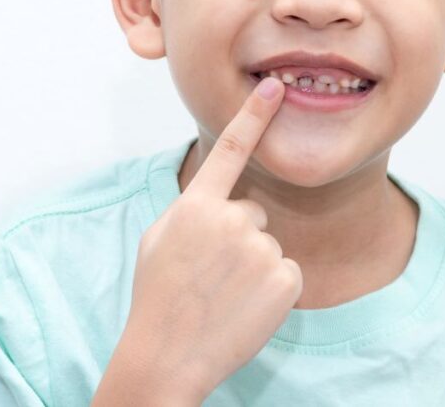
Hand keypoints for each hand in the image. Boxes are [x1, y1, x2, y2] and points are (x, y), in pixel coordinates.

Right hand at [111, 76, 302, 402]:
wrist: (166, 357)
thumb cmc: (157, 297)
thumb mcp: (158, 240)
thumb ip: (191, 210)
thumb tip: (219, 202)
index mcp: (195, 205)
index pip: (230, 150)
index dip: (253, 115)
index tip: (275, 88)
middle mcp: (230, 219)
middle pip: (253, 212)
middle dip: (239, 237)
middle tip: (212, 274)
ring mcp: (260, 248)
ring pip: (269, 245)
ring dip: (254, 268)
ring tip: (223, 296)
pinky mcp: (284, 279)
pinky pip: (287, 273)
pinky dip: (272, 292)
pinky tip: (244, 309)